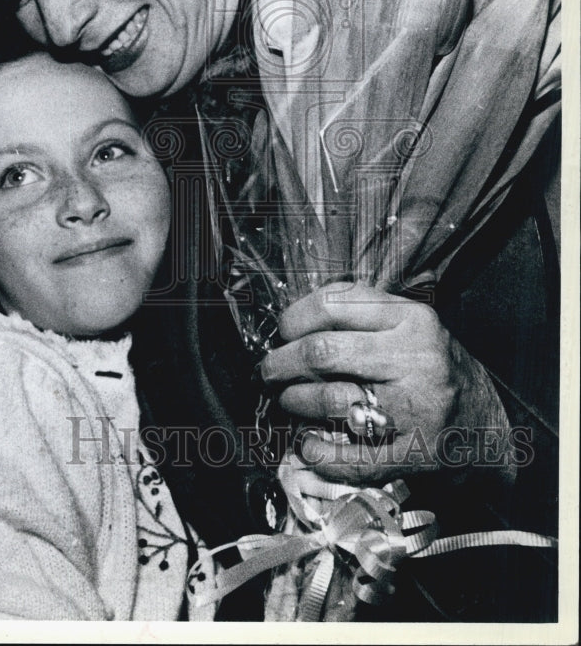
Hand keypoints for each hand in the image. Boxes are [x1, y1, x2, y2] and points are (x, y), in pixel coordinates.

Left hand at [260, 280, 509, 484]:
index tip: (282, 330)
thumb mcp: (413, 328)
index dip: (294, 317)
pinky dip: (320, 453)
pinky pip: (352, 457)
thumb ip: (365, 316)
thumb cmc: (438, 371)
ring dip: (295, 402)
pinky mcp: (416, 454)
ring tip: (289, 401)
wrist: (492, 429)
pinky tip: (308, 446)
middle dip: (281, 362)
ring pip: (330, 400)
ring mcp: (417, 408)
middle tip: (268, 371)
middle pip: (322, 352)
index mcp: (411, 319)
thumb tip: (295, 320)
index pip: (334, 304)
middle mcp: (415, 358)